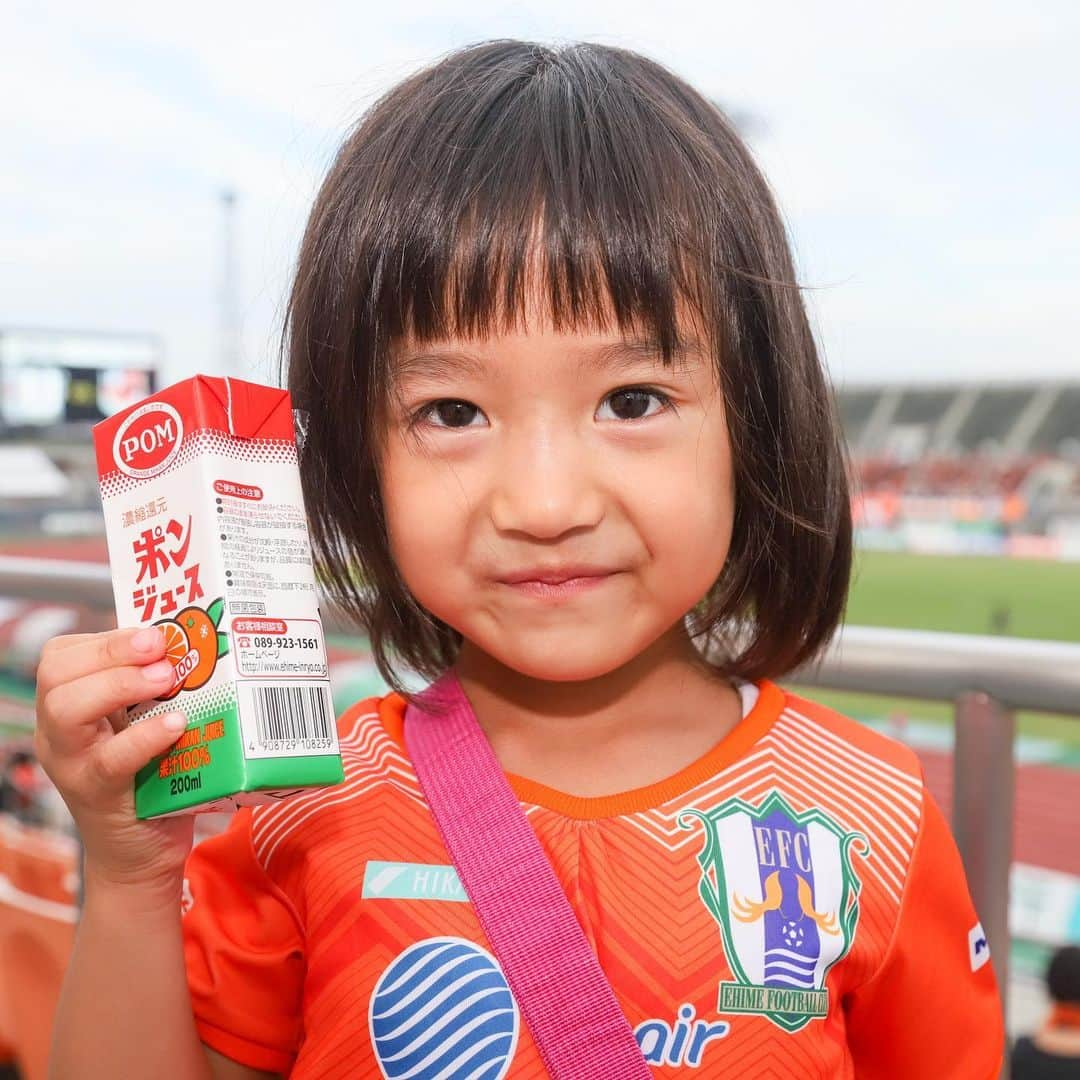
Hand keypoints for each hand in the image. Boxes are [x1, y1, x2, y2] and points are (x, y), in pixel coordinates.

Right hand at [34, 627, 195, 895]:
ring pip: (67, 711)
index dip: (106, 637)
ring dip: (120, 685)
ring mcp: (73, 766)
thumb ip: (156, 688)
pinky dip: (144, 737)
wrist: (141, 854)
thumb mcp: (145, 723)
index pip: (62, 655)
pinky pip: (111, 761)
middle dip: (110, 651)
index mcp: (67, 707)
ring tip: (165, 679)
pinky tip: (176, 725)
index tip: (153, 633)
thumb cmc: (151, 776)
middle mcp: (59, 733)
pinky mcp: (99, 797)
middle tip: (160, 648)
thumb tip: (198, 639)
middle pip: (56, 675)